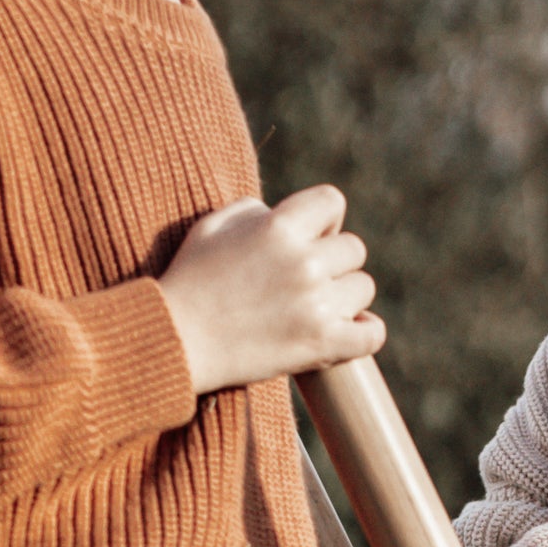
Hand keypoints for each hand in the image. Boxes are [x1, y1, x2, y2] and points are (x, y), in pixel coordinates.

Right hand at [161, 183, 382, 398]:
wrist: (175, 340)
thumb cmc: (188, 281)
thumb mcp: (212, 225)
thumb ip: (256, 211)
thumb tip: (286, 216)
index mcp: (279, 226)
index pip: (333, 202)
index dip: (324, 219)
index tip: (310, 237)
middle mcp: (304, 261)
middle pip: (354, 249)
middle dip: (333, 261)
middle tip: (306, 280)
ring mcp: (316, 304)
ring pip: (363, 288)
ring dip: (345, 297)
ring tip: (314, 308)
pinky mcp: (322, 344)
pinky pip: (372, 334)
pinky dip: (366, 333)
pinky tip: (350, 331)